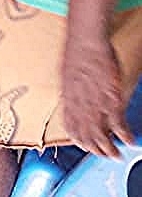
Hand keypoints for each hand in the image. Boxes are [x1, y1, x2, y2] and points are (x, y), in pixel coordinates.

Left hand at [61, 33, 133, 156]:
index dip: (78, 140)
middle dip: (95, 150)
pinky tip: (129, 140)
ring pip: (101, 136)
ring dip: (109, 149)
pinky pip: (118, 125)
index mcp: (67, 100)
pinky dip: (124, 136)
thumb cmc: (77, 52)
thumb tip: (72, 99)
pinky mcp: (111, 100)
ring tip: (116, 155)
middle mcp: (79, 106)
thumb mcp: (66, 75)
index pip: (70, 128)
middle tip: (104, 155)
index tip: (84, 146)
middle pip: (86, 137)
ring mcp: (95, 104)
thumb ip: (71, 92)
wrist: (86, 41)